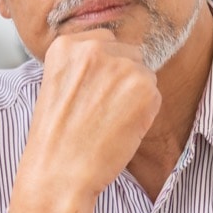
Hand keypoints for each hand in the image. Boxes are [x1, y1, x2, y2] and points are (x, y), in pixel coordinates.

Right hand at [11, 29, 160, 212]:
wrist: (60, 171)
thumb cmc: (57, 137)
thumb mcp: (58, 86)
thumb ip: (83, 65)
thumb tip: (117, 57)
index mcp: (66, 45)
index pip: (103, 41)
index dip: (103, 71)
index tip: (90, 92)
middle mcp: (93, 47)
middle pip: (127, 53)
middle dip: (121, 79)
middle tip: (100, 110)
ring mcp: (120, 65)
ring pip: (143, 73)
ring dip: (134, 95)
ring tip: (108, 121)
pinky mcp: (143, 86)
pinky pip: (154, 94)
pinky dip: (144, 113)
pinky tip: (120, 129)